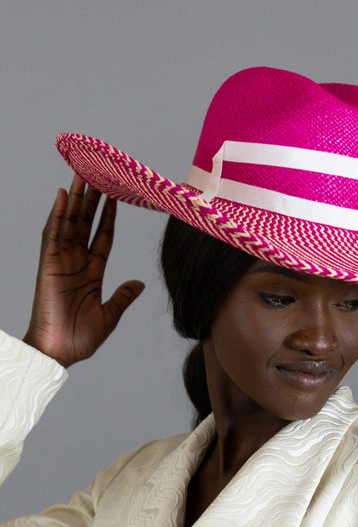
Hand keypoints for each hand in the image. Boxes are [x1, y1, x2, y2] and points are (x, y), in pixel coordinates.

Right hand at [23, 176, 144, 367]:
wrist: (60, 352)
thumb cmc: (80, 339)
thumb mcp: (110, 315)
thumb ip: (123, 297)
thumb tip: (140, 284)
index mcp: (92, 273)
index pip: (102, 237)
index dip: (108, 217)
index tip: (115, 196)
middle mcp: (76, 262)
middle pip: (85, 224)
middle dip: (91, 200)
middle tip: (96, 174)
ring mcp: (62, 261)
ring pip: (69, 223)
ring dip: (75, 199)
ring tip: (81, 175)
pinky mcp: (48, 264)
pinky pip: (53, 234)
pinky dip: (58, 214)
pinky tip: (63, 196)